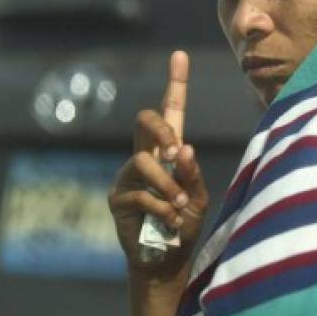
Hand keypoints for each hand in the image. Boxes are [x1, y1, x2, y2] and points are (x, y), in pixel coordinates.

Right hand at [108, 50, 209, 279]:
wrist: (168, 260)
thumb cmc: (186, 224)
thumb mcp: (199, 198)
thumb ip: (192, 173)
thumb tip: (183, 147)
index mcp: (169, 152)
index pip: (172, 111)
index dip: (175, 83)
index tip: (179, 55)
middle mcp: (146, 156)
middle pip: (145, 119)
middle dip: (162, 129)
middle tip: (176, 150)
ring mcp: (128, 175)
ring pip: (143, 160)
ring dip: (167, 184)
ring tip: (179, 206)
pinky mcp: (117, 197)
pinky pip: (138, 192)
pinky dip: (159, 207)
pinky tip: (169, 220)